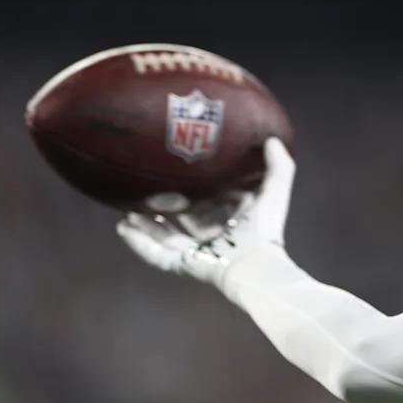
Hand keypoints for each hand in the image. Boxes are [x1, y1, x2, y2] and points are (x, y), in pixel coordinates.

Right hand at [116, 137, 295, 290]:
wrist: (254, 263)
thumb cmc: (265, 229)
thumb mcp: (274, 191)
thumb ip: (279, 165)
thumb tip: (271, 139)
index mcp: (233, 220)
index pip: (214, 201)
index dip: (202, 187)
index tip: (185, 168)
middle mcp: (212, 235)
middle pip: (186, 218)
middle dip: (169, 204)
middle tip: (150, 185)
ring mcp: (195, 250)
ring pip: (165, 235)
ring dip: (147, 223)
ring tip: (128, 207)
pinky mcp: (182, 263)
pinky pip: (154, 253)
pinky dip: (138, 242)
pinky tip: (123, 227)